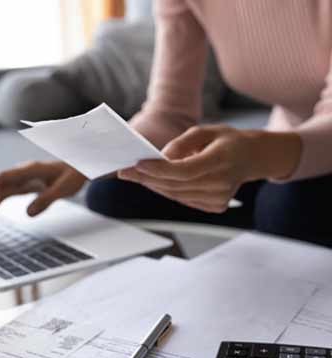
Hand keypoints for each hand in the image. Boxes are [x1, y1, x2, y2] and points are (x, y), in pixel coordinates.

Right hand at [0, 161, 86, 221]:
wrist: (79, 167)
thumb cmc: (73, 175)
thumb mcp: (64, 189)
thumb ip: (46, 199)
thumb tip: (28, 213)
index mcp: (31, 169)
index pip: (4, 177)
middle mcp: (24, 172)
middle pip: (0, 186)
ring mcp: (23, 177)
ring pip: (1, 189)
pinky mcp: (25, 183)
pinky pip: (7, 192)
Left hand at [118, 125, 301, 212]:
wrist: (254, 158)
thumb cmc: (227, 141)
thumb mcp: (207, 131)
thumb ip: (183, 142)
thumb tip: (161, 157)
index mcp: (221, 160)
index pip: (184, 170)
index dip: (158, 169)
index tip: (136, 164)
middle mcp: (221, 182)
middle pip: (175, 185)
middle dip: (147, 178)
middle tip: (125, 172)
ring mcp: (220, 198)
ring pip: (176, 195)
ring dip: (153, 186)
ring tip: (135, 176)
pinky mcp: (216, 206)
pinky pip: (184, 199)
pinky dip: (167, 191)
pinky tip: (155, 182)